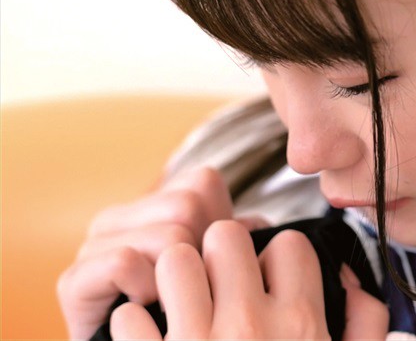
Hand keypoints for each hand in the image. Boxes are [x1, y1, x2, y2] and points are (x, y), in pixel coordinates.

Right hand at [57, 167, 252, 339]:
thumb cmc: (189, 316)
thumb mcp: (221, 270)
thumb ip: (240, 241)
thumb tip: (257, 226)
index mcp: (152, 205)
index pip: (203, 183)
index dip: (219, 223)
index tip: (213, 263)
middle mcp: (119, 217)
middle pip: (188, 205)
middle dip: (202, 253)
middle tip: (193, 288)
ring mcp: (93, 245)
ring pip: (164, 235)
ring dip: (179, 279)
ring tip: (172, 302)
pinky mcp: (74, 280)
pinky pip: (125, 262)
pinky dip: (146, 289)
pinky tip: (149, 308)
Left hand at [108, 221, 388, 339]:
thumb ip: (364, 324)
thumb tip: (350, 283)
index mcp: (300, 325)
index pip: (289, 243)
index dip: (280, 256)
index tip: (271, 278)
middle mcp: (248, 326)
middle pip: (227, 235)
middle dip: (225, 253)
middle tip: (225, 280)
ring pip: (175, 259)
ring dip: (178, 275)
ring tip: (185, 299)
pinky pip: (130, 315)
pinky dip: (137, 323)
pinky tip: (155, 338)